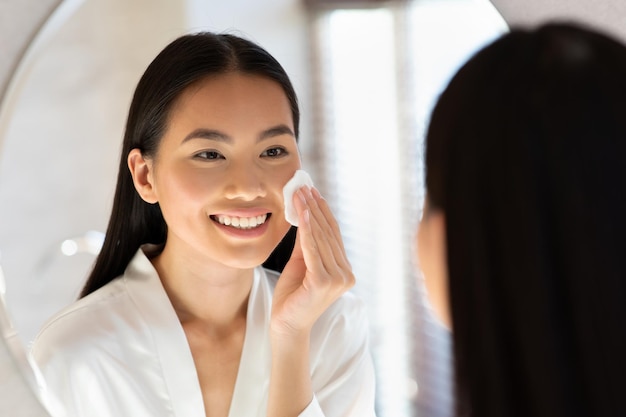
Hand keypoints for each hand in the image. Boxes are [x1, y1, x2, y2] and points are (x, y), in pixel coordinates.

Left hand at [271, 186, 354, 336]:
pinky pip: (313, 250)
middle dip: (315, 207)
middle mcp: (345, 274)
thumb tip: (305, 214)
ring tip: (300, 194)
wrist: (285, 326)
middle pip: (328, 233)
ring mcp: (337, 279)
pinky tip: (303, 214)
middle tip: (304, 186)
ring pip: (321, 238)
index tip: (312, 191)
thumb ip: (306, 243)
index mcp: (344, 270)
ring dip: (310, 213)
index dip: (322, 211)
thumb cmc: (292, 297)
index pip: (333, 235)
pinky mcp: (323, 283)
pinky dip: (308, 230)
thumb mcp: (301, 264)